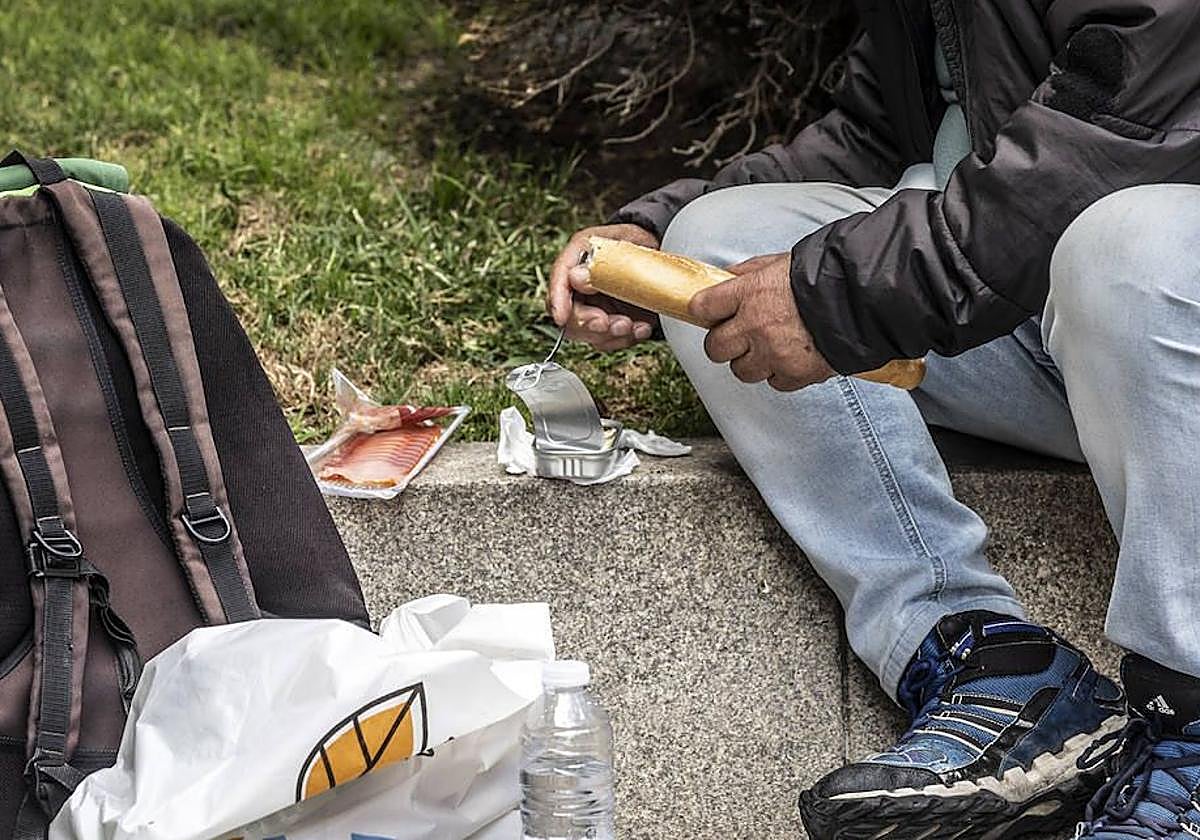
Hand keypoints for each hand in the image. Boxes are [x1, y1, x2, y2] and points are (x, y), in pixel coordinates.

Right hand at [547, 223, 660, 351]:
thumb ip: (601, 263)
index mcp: (579, 255)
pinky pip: (608, 340)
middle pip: (569, 313)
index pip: (559, 279)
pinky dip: (625, 338)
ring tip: (634, 325)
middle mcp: (581, 284)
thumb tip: (574, 278)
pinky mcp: (609, 321)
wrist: (660, 254)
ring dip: (611, 334)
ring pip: (588, 332)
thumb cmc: (641, 244)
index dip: (557, 300)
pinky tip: (641, 328)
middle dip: (590, 324)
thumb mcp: (626, 243)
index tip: (561, 317)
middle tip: (611, 323)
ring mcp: (594, 305)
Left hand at [689, 252, 834, 390]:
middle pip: (715, 348)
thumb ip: (751, 271)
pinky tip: (792, 357)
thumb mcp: (782, 262)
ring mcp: (774, 353)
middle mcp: (756, 325)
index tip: (710, 313)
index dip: (705, 311)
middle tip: (737, 337)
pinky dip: (781, 373)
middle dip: (723, 343)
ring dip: (752, 362)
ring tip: (770, 348)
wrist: (864, 298)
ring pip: (742, 371)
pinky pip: (775, 382)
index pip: (703, 307)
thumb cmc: (826, 276)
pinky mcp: (795, 373)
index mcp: (750, 292)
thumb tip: (728, 276)